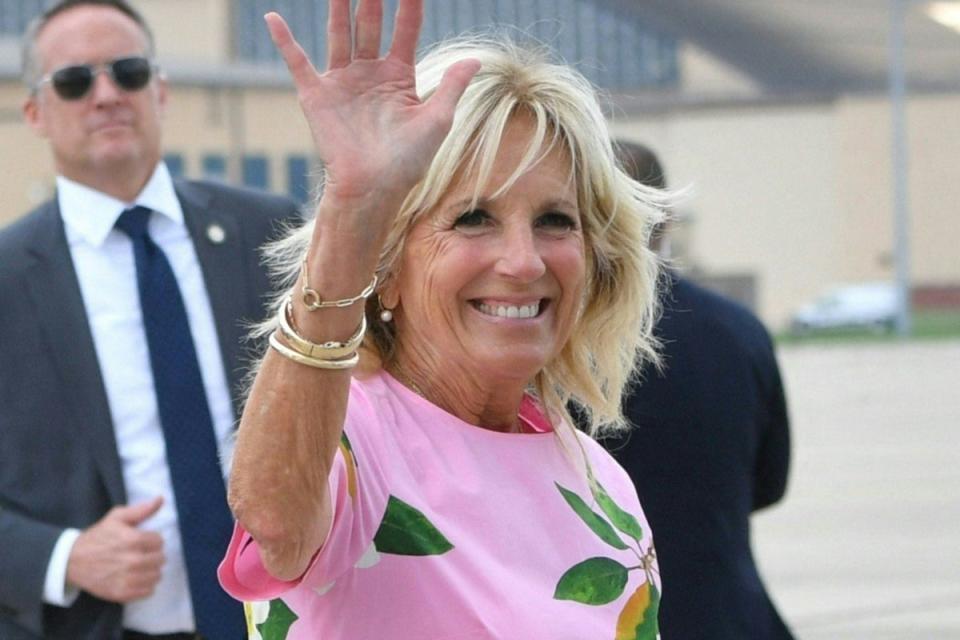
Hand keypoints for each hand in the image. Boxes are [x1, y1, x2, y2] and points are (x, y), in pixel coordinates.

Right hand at [65, 496, 164, 602]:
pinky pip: (149, 591)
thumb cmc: (98, 537)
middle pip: (161, 559)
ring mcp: (128, 579)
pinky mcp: (123, 594)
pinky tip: (135, 578)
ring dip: (151, 570)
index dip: (152, 540)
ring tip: (138, 566)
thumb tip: (161, 499)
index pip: (160, 542)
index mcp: (134, 540)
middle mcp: (133, 560)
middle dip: (152, 554)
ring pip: (157, 575)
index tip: (141, 541)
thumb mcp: (117, 518)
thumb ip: (141, 509)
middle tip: (139, 553)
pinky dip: (145, 585)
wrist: (72, 561)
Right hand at [266, 0, 479, 209]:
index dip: (410, 5)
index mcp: (399, 77)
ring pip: (339, 33)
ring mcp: (342, 82)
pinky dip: (285, 41)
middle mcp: (369, 73)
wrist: (373, 189)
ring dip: (338, 6)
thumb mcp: (438, 121)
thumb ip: (452, 87)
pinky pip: (298, 63)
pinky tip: (273, 18)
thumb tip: (474, 60)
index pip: (405, 30)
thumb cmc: (408, 162)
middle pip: (370, 24)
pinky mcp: (317, 95)